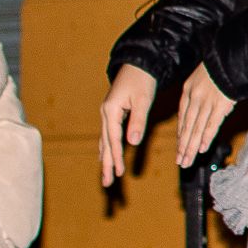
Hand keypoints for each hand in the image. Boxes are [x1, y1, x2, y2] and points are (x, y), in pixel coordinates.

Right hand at [97, 65, 158, 186]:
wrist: (138, 64)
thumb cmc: (142, 80)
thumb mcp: (142, 99)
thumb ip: (138, 121)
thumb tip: (133, 142)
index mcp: (111, 111)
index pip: (113, 139)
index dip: (116, 156)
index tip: (118, 172)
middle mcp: (106, 114)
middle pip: (105, 144)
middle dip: (106, 164)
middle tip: (106, 184)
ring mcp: (107, 114)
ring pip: (105, 141)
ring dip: (106, 159)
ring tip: (106, 177)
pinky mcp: (112, 114)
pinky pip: (108, 135)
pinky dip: (107, 148)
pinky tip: (107, 157)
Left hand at [173, 65, 236, 169]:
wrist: (232, 56)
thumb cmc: (221, 67)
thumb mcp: (205, 78)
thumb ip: (204, 95)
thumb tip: (213, 113)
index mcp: (188, 90)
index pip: (183, 116)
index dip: (181, 133)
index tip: (179, 147)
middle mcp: (195, 97)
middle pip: (187, 126)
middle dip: (183, 146)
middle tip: (180, 161)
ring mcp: (207, 101)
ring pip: (196, 128)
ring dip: (191, 147)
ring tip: (187, 161)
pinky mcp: (220, 104)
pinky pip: (211, 124)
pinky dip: (206, 137)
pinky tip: (201, 149)